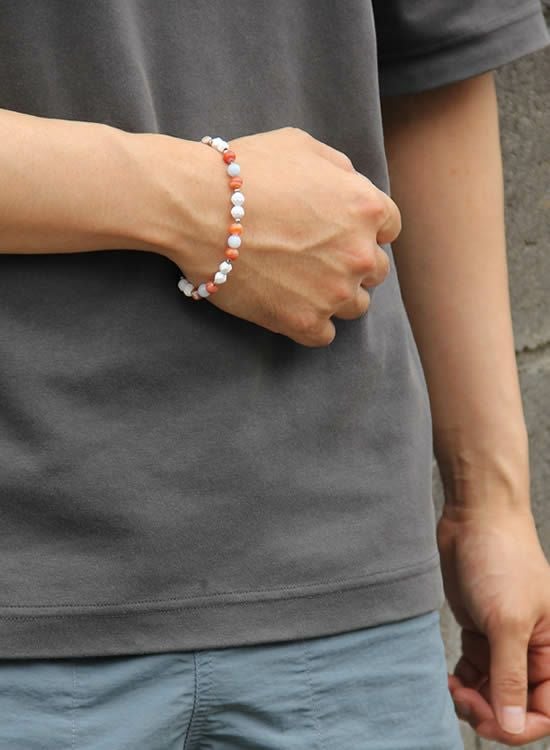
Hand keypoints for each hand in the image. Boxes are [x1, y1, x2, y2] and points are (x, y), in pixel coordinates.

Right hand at [148, 127, 399, 346]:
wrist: (200, 208)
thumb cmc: (246, 171)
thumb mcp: (302, 145)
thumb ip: (339, 169)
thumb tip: (349, 186)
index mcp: (366, 207)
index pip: (389, 227)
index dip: (364, 229)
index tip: (341, 232)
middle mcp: (359, 253)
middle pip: (375, 270)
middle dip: (352, 262)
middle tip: (318, 257)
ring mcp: (333, 292)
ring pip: (355, 306)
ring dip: (335, 296)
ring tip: (303, 284)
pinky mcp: (303, 321)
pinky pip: (324, 335)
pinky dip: (312, 324)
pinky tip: (292, 307)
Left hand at [437, 504, 549, 744]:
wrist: (475, 519)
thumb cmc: (502, 560)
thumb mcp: (507, 622)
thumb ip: (510, 676)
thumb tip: (512, 725)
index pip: (544, 710)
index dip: (518, 725)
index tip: (487, 720)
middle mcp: (533, 650)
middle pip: (516, 705)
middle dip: (490, 712)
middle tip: (462, 699)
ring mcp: (504, 642)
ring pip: (493, 692)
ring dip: (473, 699)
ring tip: (452, 688)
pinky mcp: (481, 631)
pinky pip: (475, 673)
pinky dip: (462, 682)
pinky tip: (448, 678)